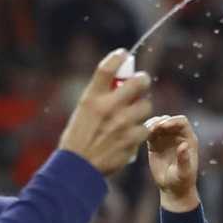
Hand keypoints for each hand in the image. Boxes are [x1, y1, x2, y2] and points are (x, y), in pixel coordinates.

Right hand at [57, 51, 151, 174]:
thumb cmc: (77, 139)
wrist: (78, 168)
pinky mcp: (132, 139)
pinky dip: (141, 130)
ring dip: (142, 108)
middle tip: (141, 84)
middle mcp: (109, 107)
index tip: (123, 54)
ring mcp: (123, 123)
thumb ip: (100, 97)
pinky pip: (145, 128)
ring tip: (134, 115)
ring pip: (146, 106)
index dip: (118, 57)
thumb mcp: (82, 112)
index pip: (108, 68)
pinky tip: (132, 133)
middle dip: (143, 81)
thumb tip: (119, 83)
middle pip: (138, 82)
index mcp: (92, 98)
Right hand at [146, 114, 200, 211]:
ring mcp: (165, 140)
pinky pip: (149, 134)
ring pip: (158, 125)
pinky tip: (141, 135)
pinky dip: (145, 132)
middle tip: (152, 128)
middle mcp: (177, 136)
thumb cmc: (182, 181)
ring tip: (146, 131)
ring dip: (151, 125)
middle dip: (160, 121)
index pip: (182, 122)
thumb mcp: (184, 172)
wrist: (172, 189)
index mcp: (188, 139)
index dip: (173, 121)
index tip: (163, 125)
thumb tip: (183, 145)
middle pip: (168, 120)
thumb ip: (184, 159)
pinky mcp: (154, 145)